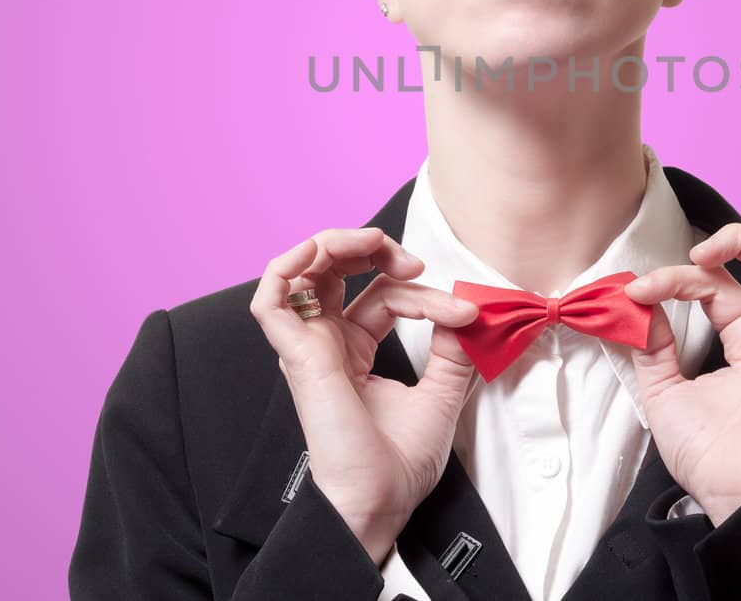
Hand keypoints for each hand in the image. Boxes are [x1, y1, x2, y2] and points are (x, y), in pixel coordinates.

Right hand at [250, 227, 479, 564]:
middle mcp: (328, 342)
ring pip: (302, 270)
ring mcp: (309, 346)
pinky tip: (319, 250)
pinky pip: (271, 299)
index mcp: (355, 349)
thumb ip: (454, 350)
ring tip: (374, 242)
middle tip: (412, 260)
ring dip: (336, 242)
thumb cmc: (399, 464)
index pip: (386, 295)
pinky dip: (288, 266)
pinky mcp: (296, 354)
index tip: (465, 312)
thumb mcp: (442, 394)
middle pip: (336, 269)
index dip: (427, 295)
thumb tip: (469, 310)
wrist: (378, 500)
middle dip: (373, 247)